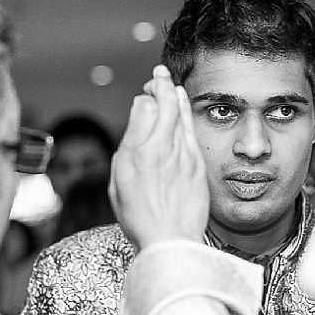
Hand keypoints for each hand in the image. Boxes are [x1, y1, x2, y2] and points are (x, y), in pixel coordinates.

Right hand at [109, 64, 207, 249]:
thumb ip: (126, 152)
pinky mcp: (196, 163)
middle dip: (160, 83)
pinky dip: (186, 112)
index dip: (143, 100)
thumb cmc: (139, 218)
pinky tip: (184, 105)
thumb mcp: (118, 184)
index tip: (143, 99)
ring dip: (174, 94)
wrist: (170, 240)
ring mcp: (181, 154)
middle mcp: (160, 148)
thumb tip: (136, 129)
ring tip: (170, 83)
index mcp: (135, 153)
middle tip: (158, 74)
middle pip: (163, 102)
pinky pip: (191, 129)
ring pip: (180, 112)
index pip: (143, 108)